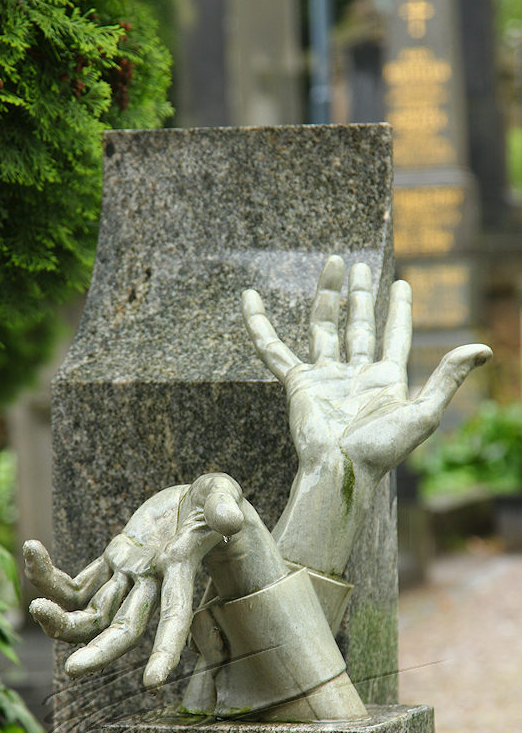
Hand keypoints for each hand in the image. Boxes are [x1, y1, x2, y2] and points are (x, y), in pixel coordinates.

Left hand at [25, 473, 244, 688]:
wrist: (193, 502)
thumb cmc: (214, 498)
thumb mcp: (221, 493)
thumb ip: (224, 504)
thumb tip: (230, 520)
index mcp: (181, 567)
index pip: (176, 615)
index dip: (167, 648)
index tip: (153, 683)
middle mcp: (153, 582)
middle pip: (126, 628)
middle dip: (101, 652)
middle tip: (72, 670)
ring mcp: (129, 576)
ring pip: (93, 614)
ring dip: (62, 619)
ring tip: (35, 605)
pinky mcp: (112, 563)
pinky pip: (76, 583)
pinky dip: (50, 576)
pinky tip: (33, 552)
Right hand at [243, 255, 491, 484]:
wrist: (340, 469)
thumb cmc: (382, 449)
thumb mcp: (425, 413)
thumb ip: (448, 377)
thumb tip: (483, 348)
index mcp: (386, 379)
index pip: (395, 335)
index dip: (400, 309)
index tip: (402, 284)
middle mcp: (355, 374)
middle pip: (358, 325)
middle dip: (361, 295)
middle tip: (360, 266)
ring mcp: (324, 376)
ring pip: (323, 326)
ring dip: (327, 295)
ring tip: (333, 263)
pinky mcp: (297, 382)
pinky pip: (274, 349)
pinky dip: (259, 324)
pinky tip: (250, 299)